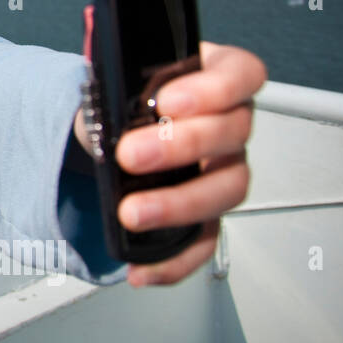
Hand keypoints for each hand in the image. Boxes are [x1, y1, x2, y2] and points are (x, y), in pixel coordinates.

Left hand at [112, 42, 265, 286]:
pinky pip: (205, 241)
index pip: (241, 75)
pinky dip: (174, 260)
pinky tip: (142, 268)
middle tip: (131, 155)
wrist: (111, 135)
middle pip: (231, 134)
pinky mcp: (209, 214)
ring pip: (226, 190)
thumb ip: (118, 89)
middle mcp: (229, 125)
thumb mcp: (120, 83)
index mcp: (214, 80)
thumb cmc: (127, 101)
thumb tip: (101, 113)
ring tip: (132, 213)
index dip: (214, 88)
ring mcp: (224, 170)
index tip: (168, 101)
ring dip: (178, 204)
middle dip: (181, 145)